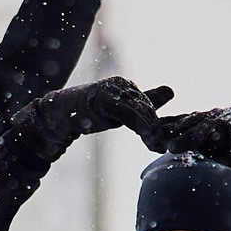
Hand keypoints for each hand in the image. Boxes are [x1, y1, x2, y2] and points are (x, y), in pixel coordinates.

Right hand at [18, 77, 173, 151]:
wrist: (58, 115)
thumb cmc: (87, 114)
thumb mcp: (118, 113)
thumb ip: (143, 104)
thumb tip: (172, 91)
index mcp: (127, 86)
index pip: (149, 107)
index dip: (159, 124)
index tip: (170, 141)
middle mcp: (122, 84)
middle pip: (146, 110)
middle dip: (157, 130)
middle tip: (168, 146)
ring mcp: (111, 90)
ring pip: (138, 111)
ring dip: (151, 130)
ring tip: (160, 146)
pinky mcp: (102, 98)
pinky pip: (125, 112)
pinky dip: (138, 123)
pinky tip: (149, 135)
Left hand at [149, 106, 230, 189]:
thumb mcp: (220, 158)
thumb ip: (202, 155)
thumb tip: (182, 159)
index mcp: (211, 124)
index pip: (184, 125)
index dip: (166, 131)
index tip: (146, 138)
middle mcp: (217, 116)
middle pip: (186, 121)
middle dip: (166, 129)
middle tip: (145, 135)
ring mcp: (227, 116)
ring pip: (197, 123)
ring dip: (177, 132)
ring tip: (159, 143)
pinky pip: (213, 129)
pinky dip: (195, 137)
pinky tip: (178, 145)